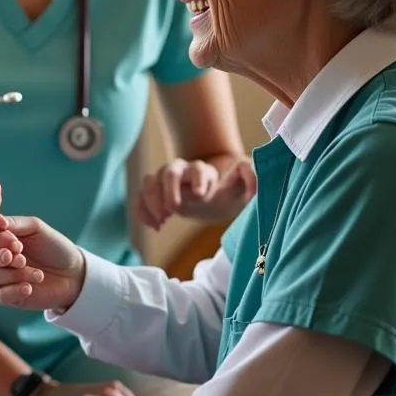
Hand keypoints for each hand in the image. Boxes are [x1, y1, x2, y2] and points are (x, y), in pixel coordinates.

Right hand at [0, 216, 84, 312]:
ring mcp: (2, 278)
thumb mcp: (36, 228)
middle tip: (22, 259)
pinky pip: (0, 295)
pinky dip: (15, 290)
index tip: (16, 243)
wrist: (73, 273)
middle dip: (1, 257)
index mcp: (0, 239)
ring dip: (14, 274)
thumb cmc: (54, 246)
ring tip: (38, 274)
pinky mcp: (10, 297)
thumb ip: (14, 224)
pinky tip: (30, 287)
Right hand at [137, 156, 255, 228]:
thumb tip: (254, 193)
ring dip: (152, 201)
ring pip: (150, 182)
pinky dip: (143, 211)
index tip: (201, 195)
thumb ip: (252, 179)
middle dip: (169, 189)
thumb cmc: (229, 187)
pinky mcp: (156, 194)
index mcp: (203, 170)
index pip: (197, 169)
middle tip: (173, 209)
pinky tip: (154, 226)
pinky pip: (141, 198)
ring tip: (162, 221)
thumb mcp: (244, 183)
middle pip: (168, 171)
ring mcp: (164, 182)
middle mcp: (181, 171)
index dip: (197, 180)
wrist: (214, 192)